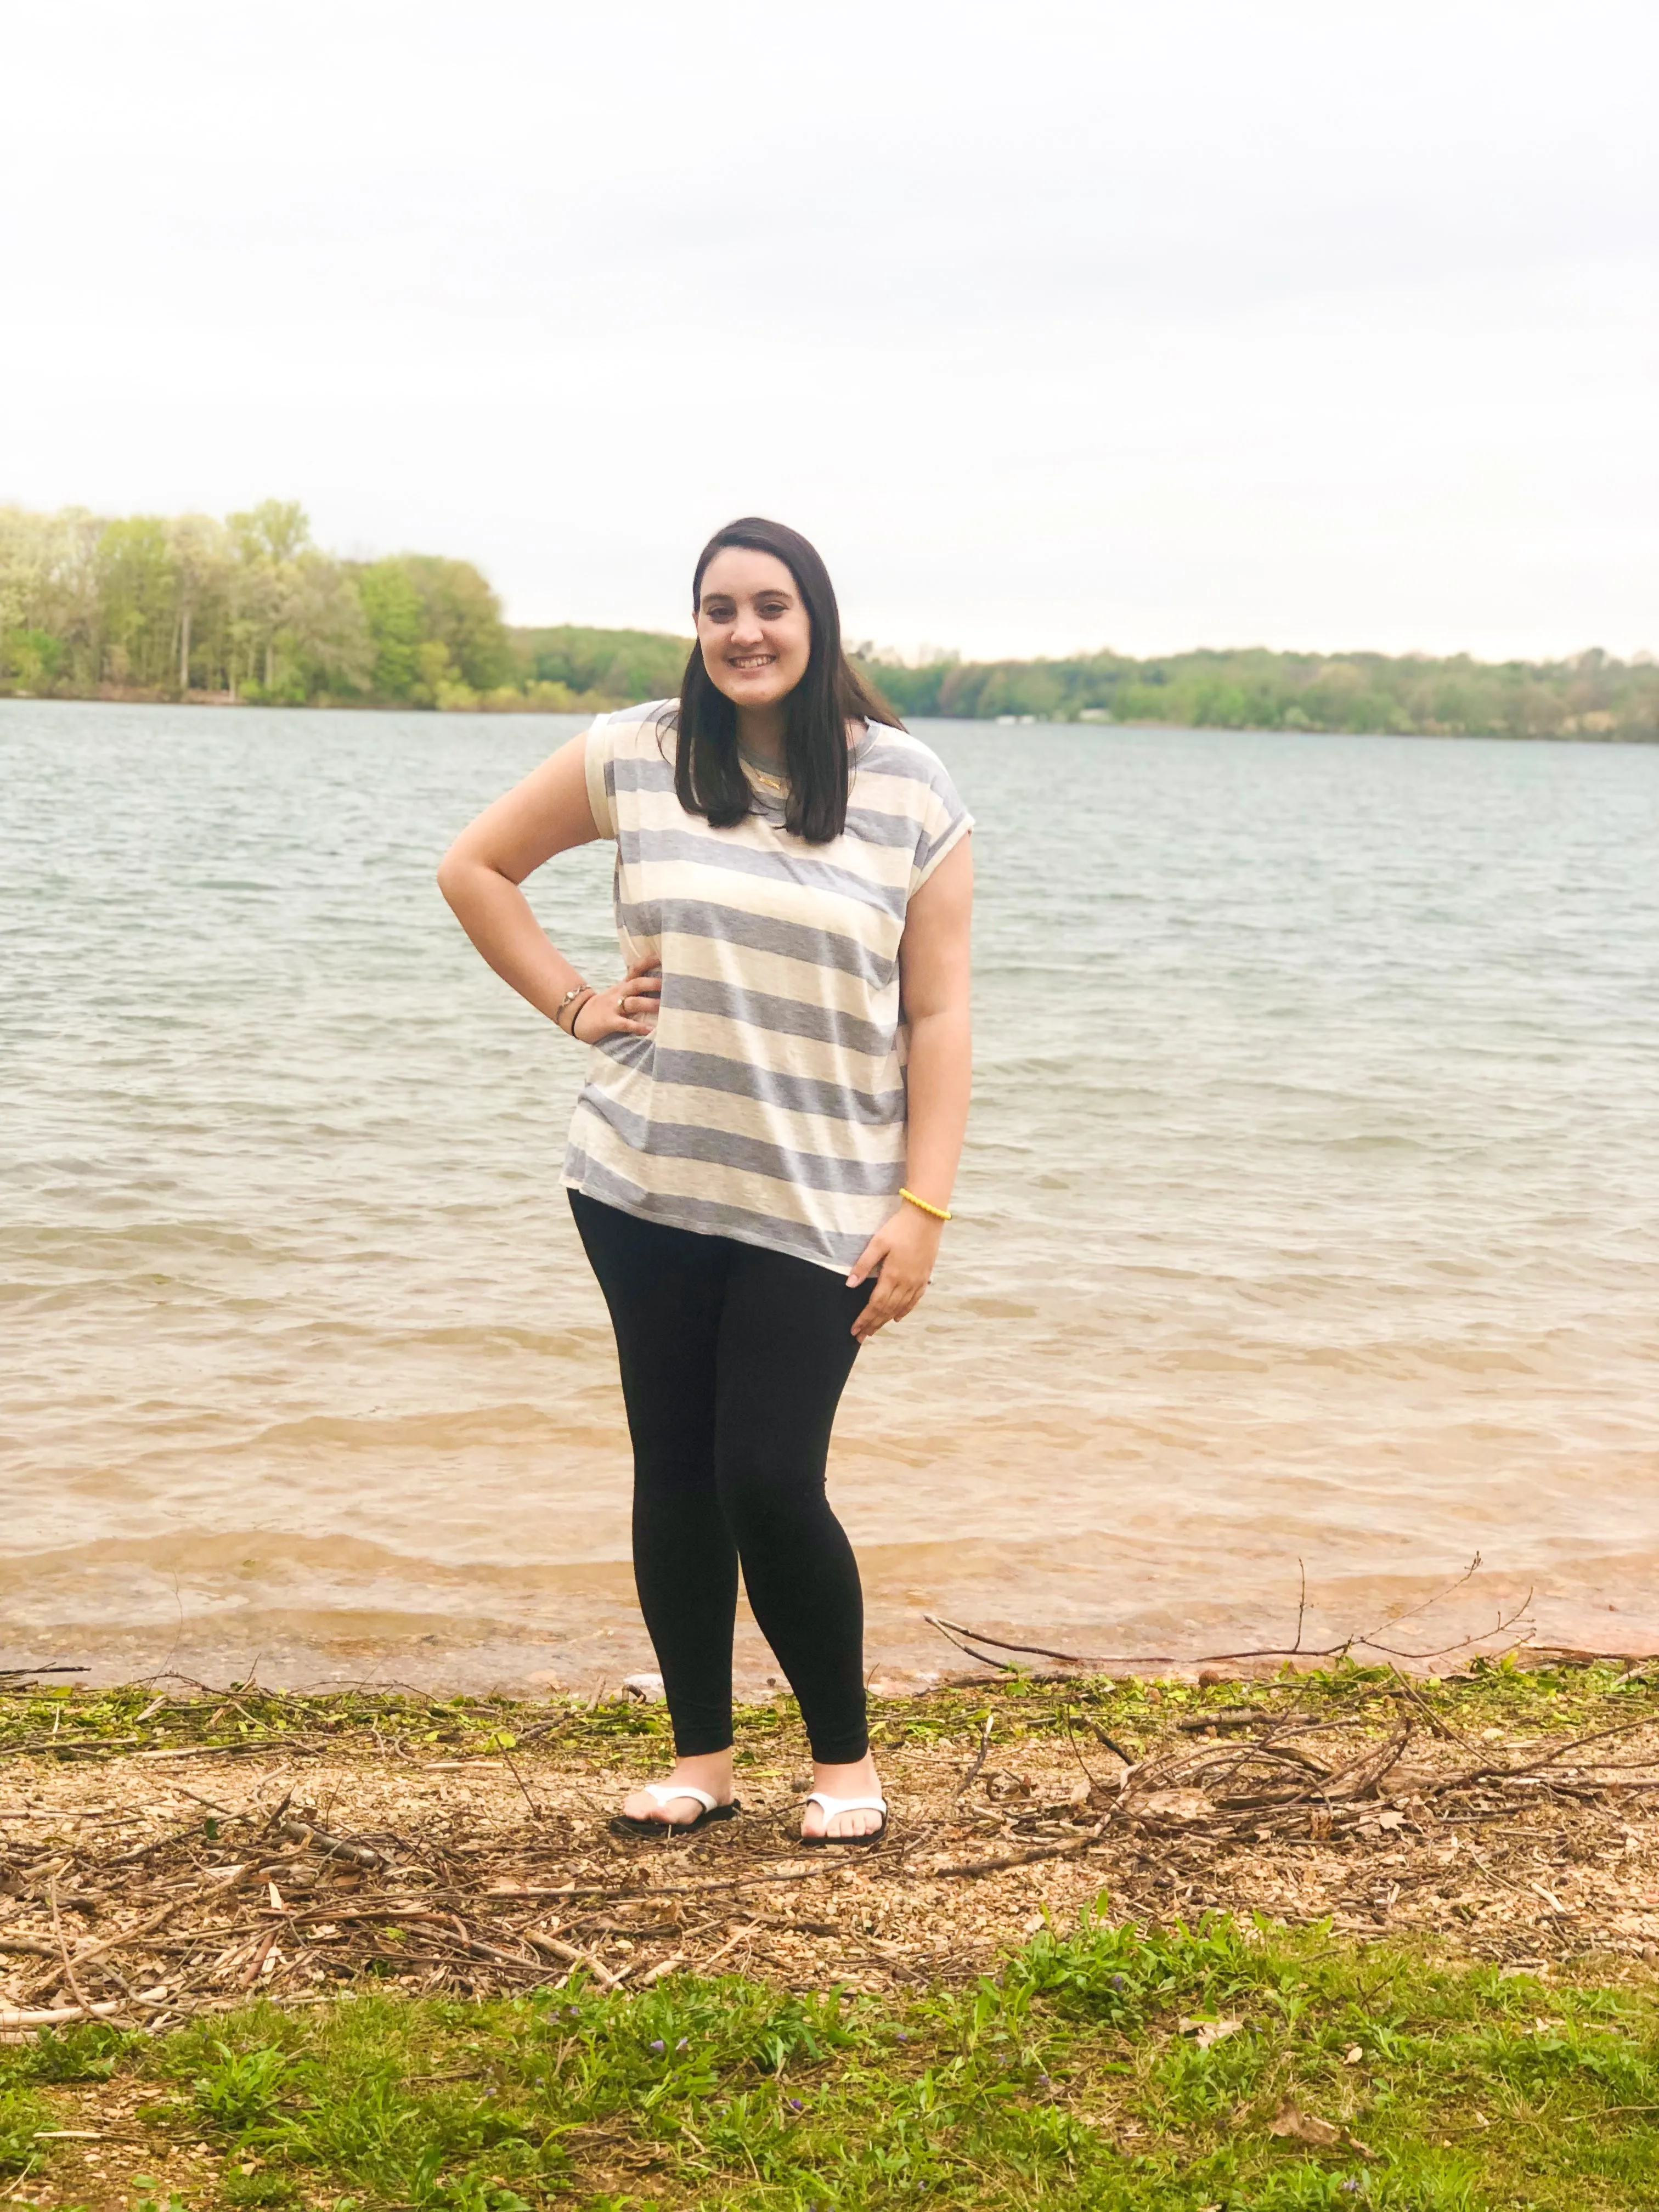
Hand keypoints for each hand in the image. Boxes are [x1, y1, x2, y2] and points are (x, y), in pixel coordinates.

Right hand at [569, 958, 660, 1040]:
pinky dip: (637, 1027)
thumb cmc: (604, 1006)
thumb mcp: (618, 993)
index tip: (662, 958)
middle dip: (652, 983)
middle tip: (670, 985)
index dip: (648, 962)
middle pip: (636, 984)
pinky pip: (625, 1024)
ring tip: (664, 1006)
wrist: (577, 1016)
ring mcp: (613, 1008)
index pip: (635, 970)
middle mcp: (619, 994)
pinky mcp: (609, 1022)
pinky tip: (650, 1030)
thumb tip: (661, 985)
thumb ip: (635, 989)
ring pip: (633, 1003)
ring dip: (648, 1004)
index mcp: (622, 986)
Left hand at [846, 1203, 942, 1340]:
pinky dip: (904, 1311)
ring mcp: (917, 1282)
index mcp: (892, 1276)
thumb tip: (849, 1285)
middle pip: (886, 1310)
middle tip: (861, 1337)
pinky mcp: (924, 1277)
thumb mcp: (877, 1243)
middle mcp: (905, 1283)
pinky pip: (914, 1300)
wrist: (926, 1217)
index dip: (864, 1318)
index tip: (855, 1330)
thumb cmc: (899, 1228)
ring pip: (899, 1308)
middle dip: (872, 1324)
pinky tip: (897, 1317)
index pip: (875, 1304)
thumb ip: (863, 1265)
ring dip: (885, 1321)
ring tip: (874, 1331)